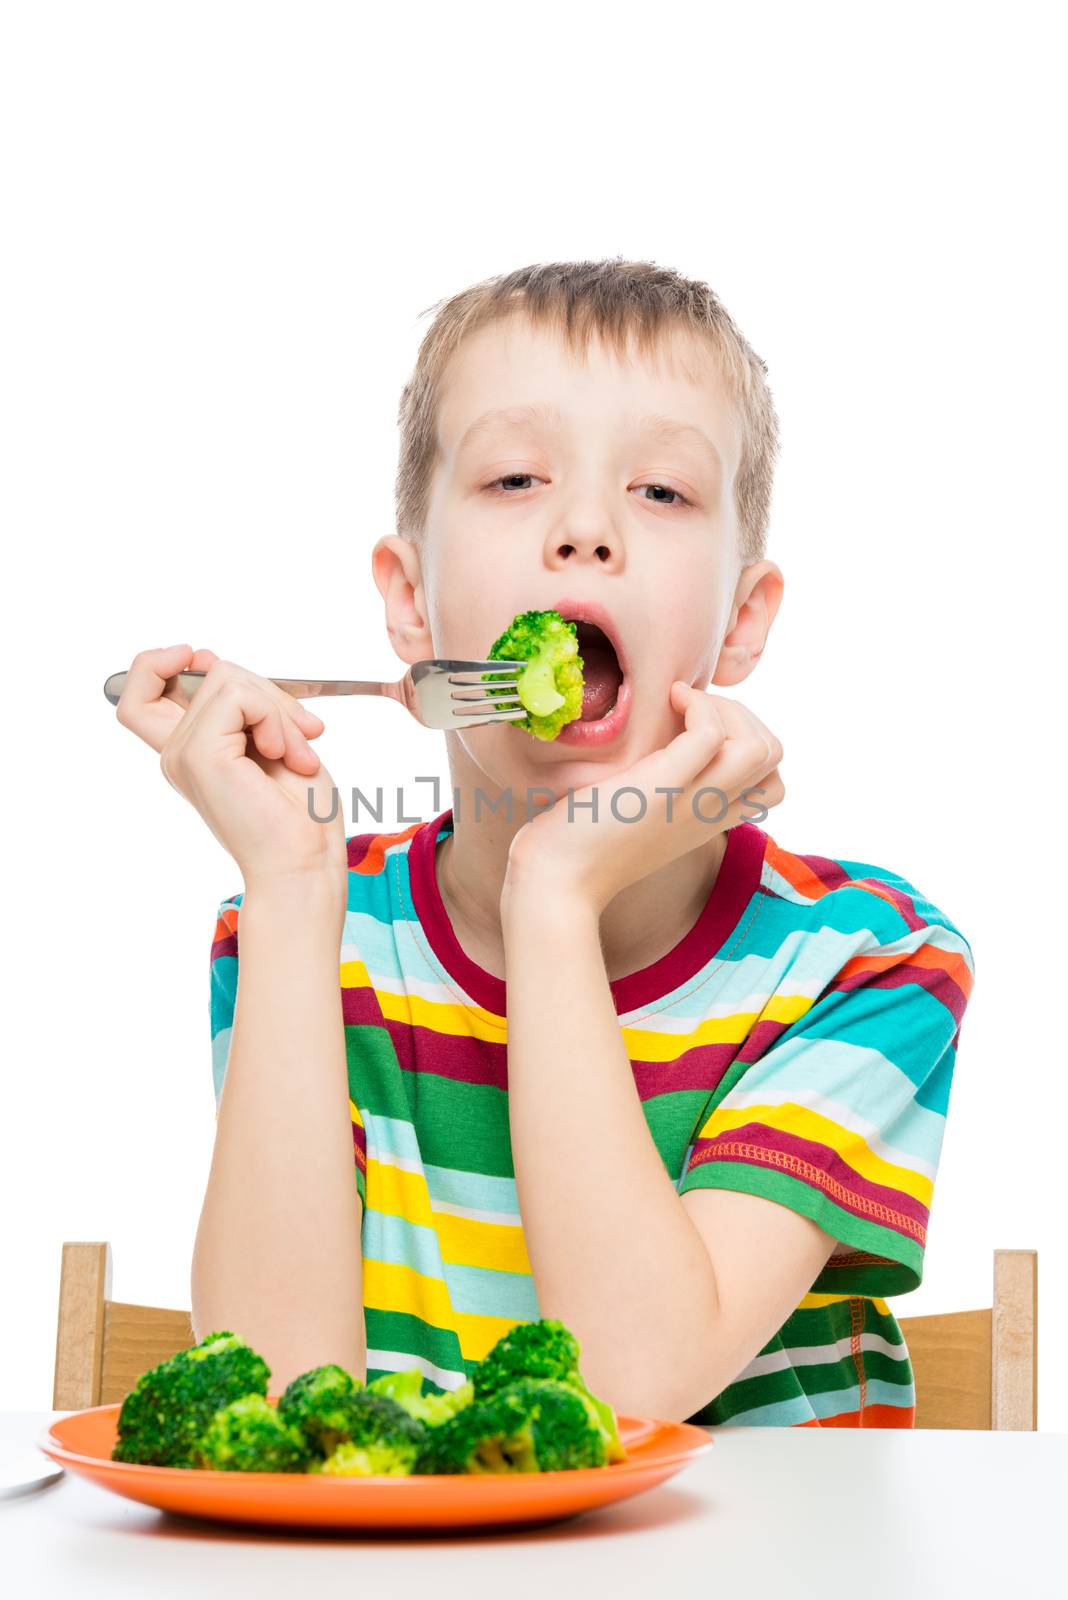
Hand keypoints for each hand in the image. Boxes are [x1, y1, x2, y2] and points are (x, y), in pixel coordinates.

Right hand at [114, 643, 347, 890]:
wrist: (306, 862)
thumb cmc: (299, 817)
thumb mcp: (271, 740)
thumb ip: (239, 704)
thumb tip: (208, 660)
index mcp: (189, 751)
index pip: (141, 689)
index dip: (161, 662)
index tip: (204, 661)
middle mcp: (177, 752)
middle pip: (207, 672)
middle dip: (267, 690)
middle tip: (304, 731)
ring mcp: (183, 753)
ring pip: (227, 677)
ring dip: (279, 709)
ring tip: (297, 753)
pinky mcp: (201, 755)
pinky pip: (238, 696)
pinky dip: (274, 717)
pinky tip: (284, 755)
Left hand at [502, 681, 784, 914]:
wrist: (554, 882)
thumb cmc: (578, 847)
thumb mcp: (633, 816)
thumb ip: (656, 791)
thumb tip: (651, 749)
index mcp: (706, 821)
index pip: (770, 784)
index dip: (749, 743)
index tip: (700, 729)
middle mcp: (708, 813)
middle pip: (773, 756)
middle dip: (743, 716)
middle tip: (690, 710)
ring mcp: (692, 800)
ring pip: (763, 747)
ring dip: (728, 709)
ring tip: (681, 704)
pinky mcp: (663, 786)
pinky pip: (712, 734)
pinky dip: (698, 704)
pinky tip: (667, 700)